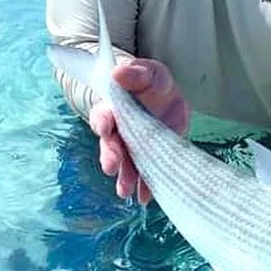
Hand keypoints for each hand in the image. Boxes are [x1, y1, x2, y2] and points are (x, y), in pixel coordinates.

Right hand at [88, 59, 189, 204]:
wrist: (167, 98)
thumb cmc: (152, 83)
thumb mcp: (148, 73)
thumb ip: (135, 73)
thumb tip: (118, 73)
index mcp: (115, 108)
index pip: (103, 116)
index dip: (103, 122)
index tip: (105, 128)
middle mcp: (119, 131)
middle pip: (110, 145)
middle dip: (111, 155)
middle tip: (112, 166)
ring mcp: (133, 147)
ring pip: (124, 163)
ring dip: (124, 176)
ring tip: (125, 190)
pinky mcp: (149, 157)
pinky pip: (144, 174)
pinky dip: (144, 187)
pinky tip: (146, 197)